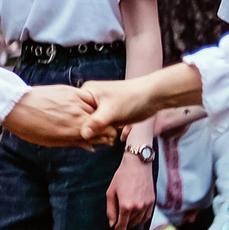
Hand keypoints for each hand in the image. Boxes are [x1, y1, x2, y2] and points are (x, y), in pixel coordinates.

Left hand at [2, 85, 96, 145]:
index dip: (106, 136)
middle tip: (96, 129)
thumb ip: (75, 142)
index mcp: (75, 129)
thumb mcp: (52, 141)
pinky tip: (80, 107)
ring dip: (95, 113)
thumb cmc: (28, 127)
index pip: (104, 132)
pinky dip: (87, 102)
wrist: (14, 106)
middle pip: (101, 120)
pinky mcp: (69, 90)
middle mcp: (78, 113)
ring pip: (95, 107)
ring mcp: (74, 100)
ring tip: (86, 118)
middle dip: (102, 125)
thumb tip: (92, 146)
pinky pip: (86, 96)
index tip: (103, 138)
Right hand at [79, 68, 199, 142]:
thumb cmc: (132, 97)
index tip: (84, 134)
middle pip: (85, 120)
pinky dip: (113, 132)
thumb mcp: (110, 110)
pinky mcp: (112, 115)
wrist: (154, 96)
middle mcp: (92, 100)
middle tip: (103, 136)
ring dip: (105, 133)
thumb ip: (95, 123)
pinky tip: (123, 133)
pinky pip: (107, 127)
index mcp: (87, 93)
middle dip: (94, 130)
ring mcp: (102, 108)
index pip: (74, 111)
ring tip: (114, 134)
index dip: (77, 123)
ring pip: (96, 126)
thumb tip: (82, 134)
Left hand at [106, 148, 154, 229]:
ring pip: (140, 221)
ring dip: (133, 223)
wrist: (138, 165)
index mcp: (126, 206)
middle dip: (125, 226)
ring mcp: (147, 205)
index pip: (122, 224)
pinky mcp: (153, 201)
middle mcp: (138, 207)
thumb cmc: (121, 177)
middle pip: (131, 223)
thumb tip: (112, 224)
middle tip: (120, 226)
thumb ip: (111, 210)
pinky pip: (148, 216)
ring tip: (127, 221)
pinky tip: (137, 218)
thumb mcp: (111, 193)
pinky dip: (142, 219)